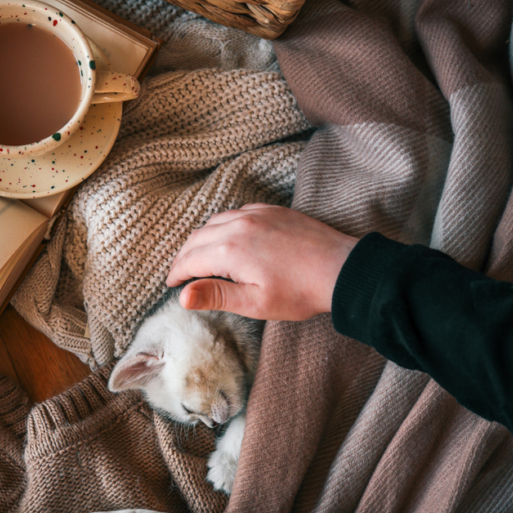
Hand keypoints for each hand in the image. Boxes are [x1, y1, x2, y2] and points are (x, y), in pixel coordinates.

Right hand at [166, 204, 357, 320]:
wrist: (340, 269)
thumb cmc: (299, 292)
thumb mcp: (254, 302)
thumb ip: (216, 295)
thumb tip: (183, 295)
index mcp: (230, 250)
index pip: (190, 260)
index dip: (177, 274)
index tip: (172, 285)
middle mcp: (238, 225)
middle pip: (197, 238)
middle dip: (184, 256)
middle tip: (181, 273)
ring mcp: (256, 214)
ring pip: (214, 222)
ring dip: (201, 239)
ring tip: (199, 256)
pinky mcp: (272, 210)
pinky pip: (236, 212)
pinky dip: (222, 225)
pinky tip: (227, 237)